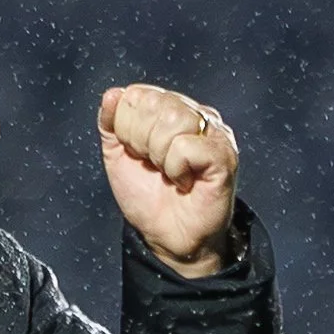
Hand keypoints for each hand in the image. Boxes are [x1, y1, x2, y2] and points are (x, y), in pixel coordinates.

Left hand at [97, 85, 238, 277]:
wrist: (168, 239)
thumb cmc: (149, 200)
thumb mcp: (118, 157)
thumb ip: (111, 124)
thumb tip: (112, 95)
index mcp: (171, 110)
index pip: (139, 94)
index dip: (128, 128)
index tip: (138, 155)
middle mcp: (195, 115)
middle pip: (155, 104)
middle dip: (142, 142)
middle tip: (154, 167)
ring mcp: (213, 132)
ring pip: (172, 120)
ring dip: (159, 156)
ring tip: (169, 174)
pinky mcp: (223, 154)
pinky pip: (186, 146)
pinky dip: (176, 168)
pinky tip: (184, 181)